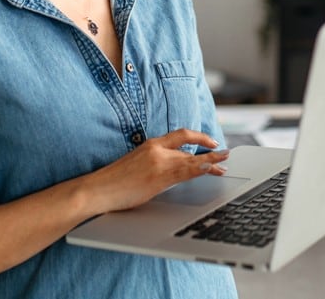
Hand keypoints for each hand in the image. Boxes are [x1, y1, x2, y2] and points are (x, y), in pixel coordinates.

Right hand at [75, 129, 228, 214]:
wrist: (99, 189)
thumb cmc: (114, 181)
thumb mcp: (136, 164)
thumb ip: (155, 163)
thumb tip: (172, 170)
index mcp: (150, 144)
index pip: (180, 135)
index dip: (198, 136)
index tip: (211, 141)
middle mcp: (156, 150)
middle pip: (189, 149)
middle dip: (209, 153)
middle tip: (226, 154)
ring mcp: (158, 163)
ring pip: (191, 161)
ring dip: (211, 162)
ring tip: (225, 164)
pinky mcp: (158, 178)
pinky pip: (185, 173)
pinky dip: (200, 170)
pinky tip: (210, 170)